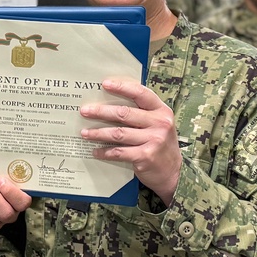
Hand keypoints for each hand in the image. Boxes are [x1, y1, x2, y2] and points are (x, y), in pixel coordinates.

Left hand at [78, 77, 181, 205]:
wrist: (172, 172)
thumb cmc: (159, 143)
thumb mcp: (158, 123)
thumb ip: (141, 112)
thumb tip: (110, 100)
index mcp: (161, 110)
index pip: (140, 93)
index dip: (122, 87)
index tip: (105, 84)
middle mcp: (159, 123)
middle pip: (124, 113)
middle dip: (101, 112)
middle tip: (85, 111)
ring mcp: (154, 140)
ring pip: (118, 133)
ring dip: (98, 133)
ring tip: (84, 132)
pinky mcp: (145, 156)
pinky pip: (119, 152)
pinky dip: (105, 152)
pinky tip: (95, 151)